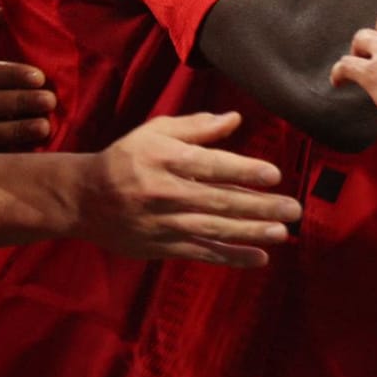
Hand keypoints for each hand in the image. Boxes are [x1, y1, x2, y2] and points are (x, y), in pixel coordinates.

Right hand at [78, 111, 301, 267]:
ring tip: (281, 232)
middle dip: (259, 206)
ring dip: (250, 232)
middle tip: (293, 209)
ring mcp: (163, 223)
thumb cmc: (126, 158)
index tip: (273, 174)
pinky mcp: (161, 246)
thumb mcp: (155, 133)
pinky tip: (258, 257)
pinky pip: (201, 252)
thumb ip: (197, 127)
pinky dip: (230, 256)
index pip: (210, 165)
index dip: (243, 170)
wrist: (83, 198)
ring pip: (213, 228)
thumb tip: (236, 119)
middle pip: (218, 199)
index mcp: (165, 158)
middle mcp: (165, 192)